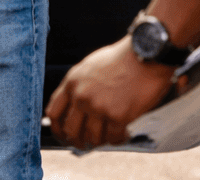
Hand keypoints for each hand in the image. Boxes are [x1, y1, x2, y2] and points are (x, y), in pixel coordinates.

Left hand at [45, 36, 174, 149]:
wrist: (145, 54)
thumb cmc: (121, 59)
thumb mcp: (89, 67)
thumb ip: (79, 86)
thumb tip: (75, 104)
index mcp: (72, 82)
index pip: (53, 113)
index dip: (57, 129)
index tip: (64, 136)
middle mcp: (81, 96)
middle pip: (71, 130)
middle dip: (78, 141)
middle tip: (87, 145)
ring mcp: (99, 107)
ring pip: (92, 138)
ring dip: (102, 141)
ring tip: (110, 135)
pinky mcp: (118, 116)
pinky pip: (114, 139)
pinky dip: (119, 139)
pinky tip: (125, 133)